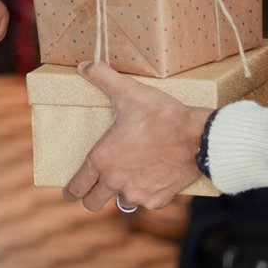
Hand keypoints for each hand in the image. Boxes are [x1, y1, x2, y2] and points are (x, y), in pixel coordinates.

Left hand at [62, 61, 207, 211]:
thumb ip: (102, 77)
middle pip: (93, 203)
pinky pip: (146, 202)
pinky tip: (153, 176)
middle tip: (96, 188)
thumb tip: (84, 65)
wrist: (197, 136)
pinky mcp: (158, 200)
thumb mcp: (128, 92)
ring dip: (122, 192)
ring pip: (121, 202)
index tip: (69, 192)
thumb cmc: (160, 115)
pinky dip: (147, 193)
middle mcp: (115, 182)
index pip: (76, 187)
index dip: (70, 191)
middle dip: (91, 196)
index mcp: (101, 160)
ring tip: (130, 175)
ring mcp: (137, 194)